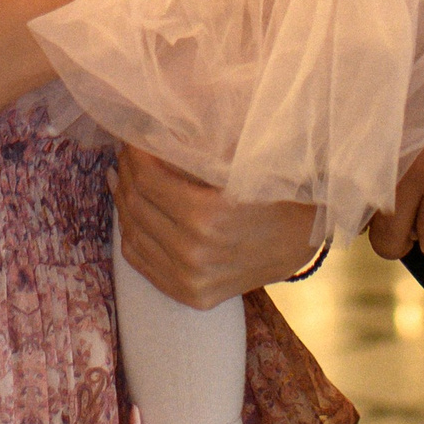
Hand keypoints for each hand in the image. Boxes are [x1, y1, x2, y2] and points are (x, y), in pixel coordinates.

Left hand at [111, 145, 318, 309]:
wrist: (302, 239)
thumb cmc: (275, 190)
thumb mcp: (241, 162)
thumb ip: (196, 150)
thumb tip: (153, 128)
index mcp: (210, 214)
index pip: (147, 178)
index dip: (134, 153)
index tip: (133, 136)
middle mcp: (196, 252)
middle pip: (136, 204)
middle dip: (126, 172)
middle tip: (126, 153)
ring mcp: (191, 279)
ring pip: (133, 233)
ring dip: (123, 200)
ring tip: (121, 177)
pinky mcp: (190, 295)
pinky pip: (141, 262)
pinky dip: (130, 234)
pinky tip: (130, 213)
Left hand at [369, 59, 423, 262]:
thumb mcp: (413, 115)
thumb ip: (389, 153)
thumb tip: (374, 202)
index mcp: (392, 155)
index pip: (368, 213)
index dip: (382, 224)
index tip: (397, 221)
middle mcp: (415, 177)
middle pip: (390, 242)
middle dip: (403, 242)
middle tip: (420, 230)